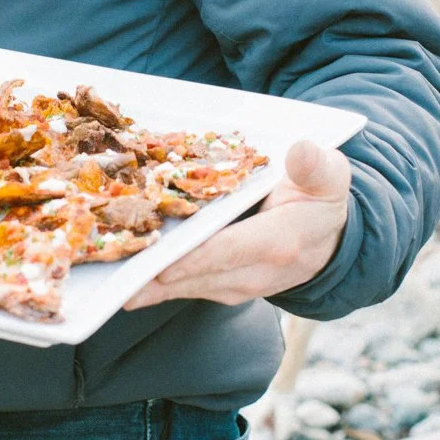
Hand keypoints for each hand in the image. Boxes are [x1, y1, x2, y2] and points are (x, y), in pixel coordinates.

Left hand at [124, 137, 350, 310]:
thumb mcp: (329, 176)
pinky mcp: (222, 289)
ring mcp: (238, 287)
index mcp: (280, 243)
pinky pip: (184, 287)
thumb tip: (301, 150)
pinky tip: (124, 277)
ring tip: (109, 273)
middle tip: (114, 264)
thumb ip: (316, 165)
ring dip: (148, 283)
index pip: (229, 252)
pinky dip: (155, 284)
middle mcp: (257, 274)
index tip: (158, 263)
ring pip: (185, 287)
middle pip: (197, 275)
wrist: (330, 240)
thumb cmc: (321, 199)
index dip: (193, 258)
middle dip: (155, 273)